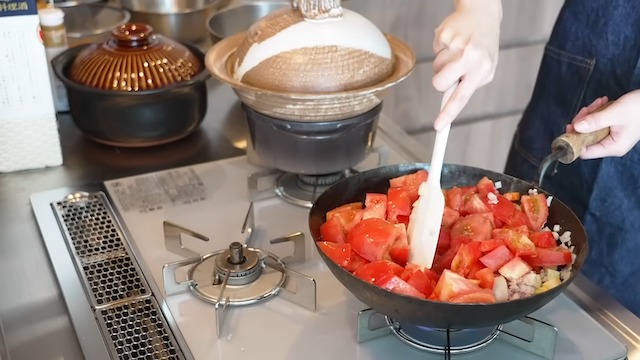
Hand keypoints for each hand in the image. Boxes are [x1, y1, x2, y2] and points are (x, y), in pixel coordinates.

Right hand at [432, 0, 501, 129]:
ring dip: (442, 64)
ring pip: (435, 69)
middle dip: (441, 81)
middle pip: (439, 84)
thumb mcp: (485, 68)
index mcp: (482, 69)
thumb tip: (449, 100)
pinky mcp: (443, 35)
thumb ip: (470, 84)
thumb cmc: (483, 47)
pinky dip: (441, 49)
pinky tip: (453, 42)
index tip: (438, 127)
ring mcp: (455, 45)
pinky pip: (434, 52)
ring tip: (457, 52)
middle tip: (452, 70)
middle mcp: (470, 57)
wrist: (482, 14)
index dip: (448, 114)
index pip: (462, 97)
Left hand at [569, 91, 639, 158]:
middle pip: (585, 138)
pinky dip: (598, 112)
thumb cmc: (639, 108)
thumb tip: (576, 127)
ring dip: (591, 114)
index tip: (570, 126)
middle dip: (584, 122)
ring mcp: (611, 137)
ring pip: (590, 128)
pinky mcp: (612, 128)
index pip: (584, 152)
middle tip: (588, 109)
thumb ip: (595, 121)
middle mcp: (611, 145)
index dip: (574, 140)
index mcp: (612, 147)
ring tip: (600, 102)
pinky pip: (598, 122)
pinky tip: (603, 102)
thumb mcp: (615, 113)